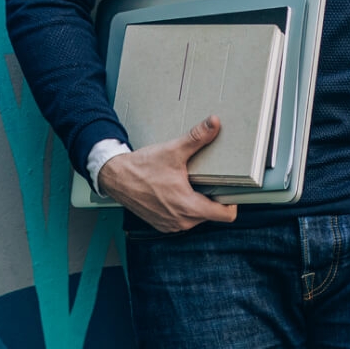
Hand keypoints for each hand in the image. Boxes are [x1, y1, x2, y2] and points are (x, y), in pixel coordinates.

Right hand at [97, 115, 237, 232]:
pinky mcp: (163, 224)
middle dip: (213, 196)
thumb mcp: (173, 150)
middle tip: (211, 177)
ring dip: (198, 201)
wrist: (116, 177)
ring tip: (193, 181)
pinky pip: (183, 218)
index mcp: (188, 207)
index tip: (233, 187)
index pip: (225, 215)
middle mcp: (181, 222)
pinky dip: (185, 205)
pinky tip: (179, 189)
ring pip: (197, 216)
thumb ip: (197, 138)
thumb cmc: (142, 168)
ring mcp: (171, 225)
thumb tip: (213, 123)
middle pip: (212, 213)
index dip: (232, 201)